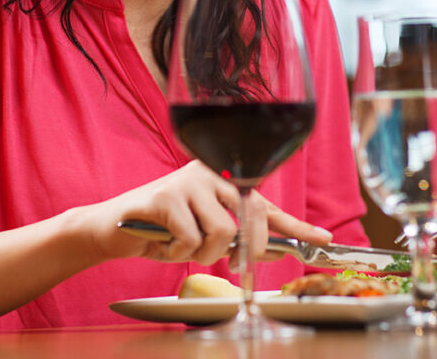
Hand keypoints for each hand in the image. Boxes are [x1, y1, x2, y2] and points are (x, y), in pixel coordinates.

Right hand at [80, 161, 331, 265]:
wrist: (113, 228)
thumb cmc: (162, 230)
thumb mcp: (205, 231)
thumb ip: (236, 234)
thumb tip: (272, 250)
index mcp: (222, 178)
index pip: (266, 205)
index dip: (297, 225)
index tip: (324, 239)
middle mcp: (209, 172)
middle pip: (249, 218)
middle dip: (244, 250)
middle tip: (228, 263)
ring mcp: (187, 181)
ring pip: (222, 232)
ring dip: (204, 254)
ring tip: (183, 246)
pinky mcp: (166, 196)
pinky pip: (191, 238)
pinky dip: (178, 253)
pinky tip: (164, 242)